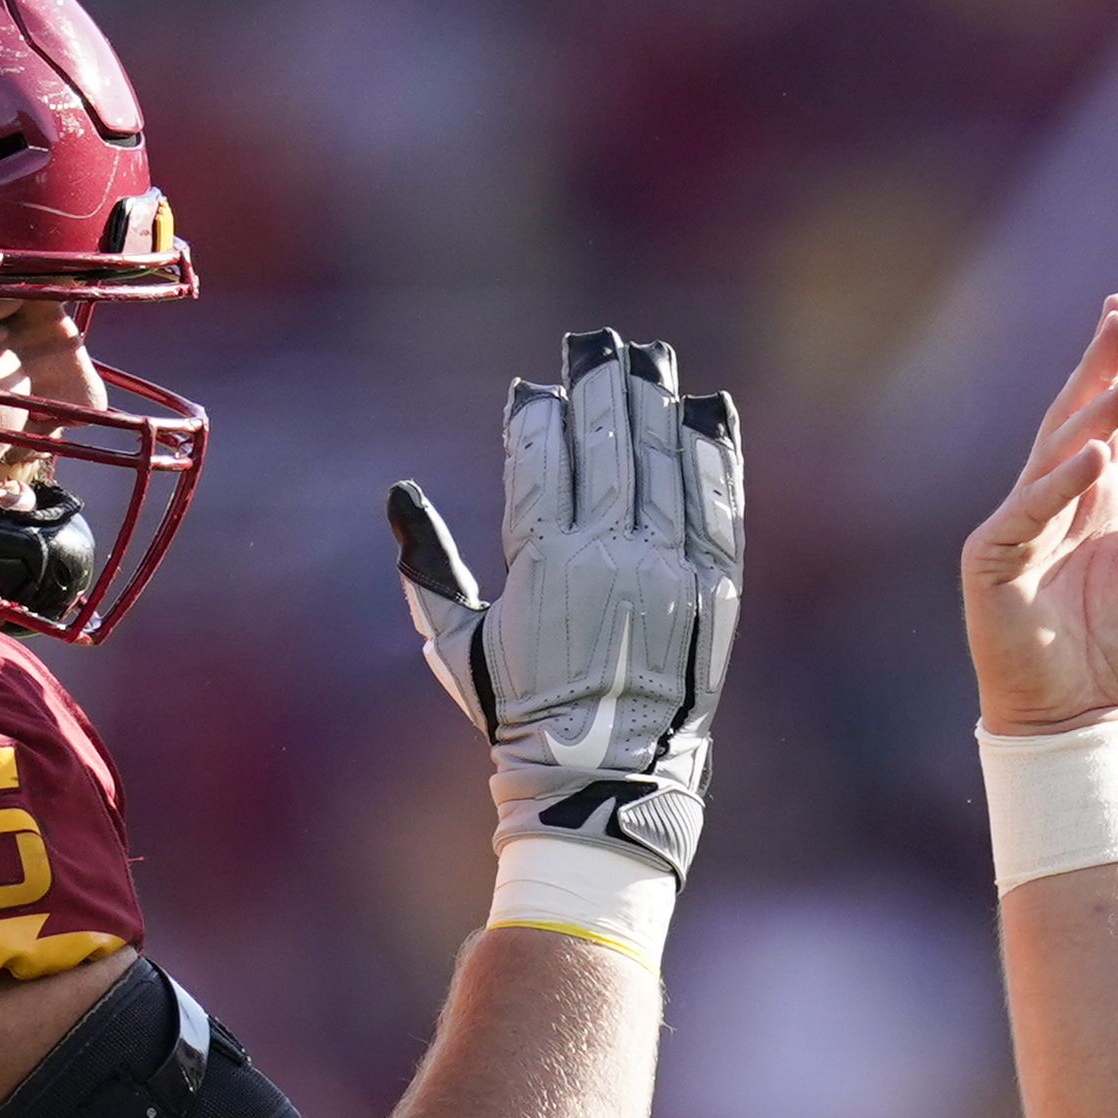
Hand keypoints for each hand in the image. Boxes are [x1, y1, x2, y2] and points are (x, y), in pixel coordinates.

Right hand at [387, 327, 740, 877]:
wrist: (606, 777)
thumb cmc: (520, 716)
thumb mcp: (458, 647)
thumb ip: (428, 570)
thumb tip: (401, 497)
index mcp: (543, 563)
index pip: (541, 459)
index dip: (536, 416)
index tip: (534, 389)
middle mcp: (609, 555)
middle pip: (607, 443)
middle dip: (600, 384)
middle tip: (598, 341)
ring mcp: (668, 568)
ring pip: (663, 462)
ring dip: (655, 403)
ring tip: (650, 359)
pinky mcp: (713, 587)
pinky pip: (716, 504)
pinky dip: (712, 454)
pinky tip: (708, 411)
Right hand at [960, 294, 1117, 735]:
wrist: (1076, 719)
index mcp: (1096, 500)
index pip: (1106, 421)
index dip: (1112, 368)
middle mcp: (1054, 502)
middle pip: (1074, 420)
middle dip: (1098, 368)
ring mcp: (1018, 527)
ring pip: (1054, 456)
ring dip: (1093, 418)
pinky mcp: (993, 560)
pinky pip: (1027, 513)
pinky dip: (1058, 485)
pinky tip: (1097, 456)